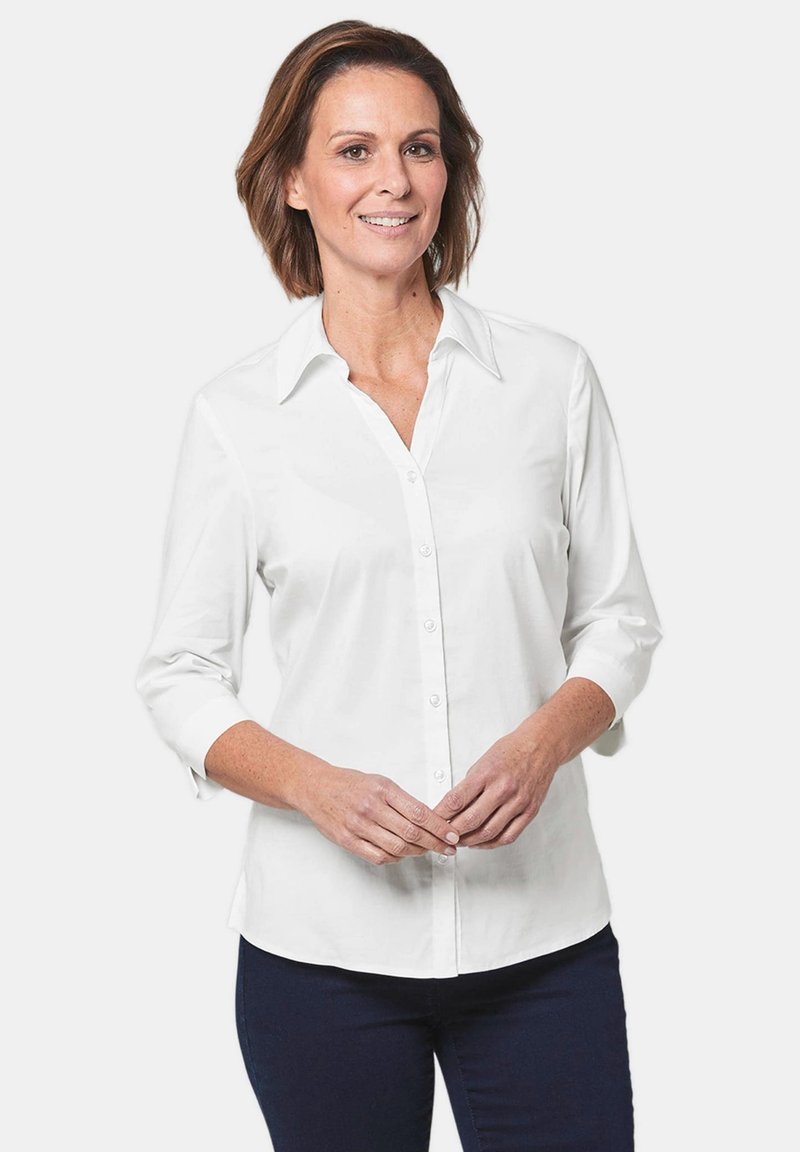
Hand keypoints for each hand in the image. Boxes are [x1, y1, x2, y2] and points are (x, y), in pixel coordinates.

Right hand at [295, 764, 460, 865]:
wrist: (316, 788)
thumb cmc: (349, 784)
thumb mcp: (380, 782)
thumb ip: (402, 800)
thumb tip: (429, 818)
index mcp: (382, 790)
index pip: (419, 812)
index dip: (439, 827)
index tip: (452, 834)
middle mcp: (371, 808)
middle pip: (412, 833)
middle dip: (435, 843)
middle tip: (448, 848)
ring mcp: (358, 826)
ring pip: (397, 847)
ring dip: (417, 852)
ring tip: (427, 851)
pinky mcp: (348, 840)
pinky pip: (379, 856)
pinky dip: (395, 858)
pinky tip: (402, 854)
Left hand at [430, 728, 558, 848]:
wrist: (540, 746)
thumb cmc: (511, 751)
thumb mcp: (482, 762)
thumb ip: (469, 785)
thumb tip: (452, 807)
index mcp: (487, 773)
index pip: (457, 800)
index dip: (441, 814)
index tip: (432, 820)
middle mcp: (503, 789)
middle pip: (471, 820)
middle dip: (452, 832)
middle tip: (443, 835)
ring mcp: (518, 802)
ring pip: (489, 832)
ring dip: (470, 841)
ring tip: (460, 841)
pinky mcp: (530, 811)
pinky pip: (508, 836)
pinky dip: (492, 844)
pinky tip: (482, 842)